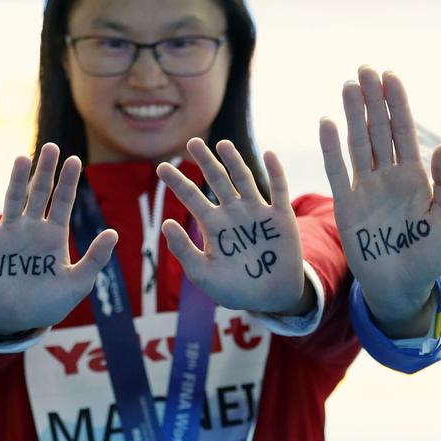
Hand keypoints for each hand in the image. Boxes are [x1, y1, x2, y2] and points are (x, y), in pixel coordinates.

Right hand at [0, 143, 117, 334]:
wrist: (15, 322)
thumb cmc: (48, 304)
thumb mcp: (77, 284)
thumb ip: (94, 259)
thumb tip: (113, 233)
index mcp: (54, 235)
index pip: (63, 201)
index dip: (68, 181)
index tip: (74, 160)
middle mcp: (31, 228)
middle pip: (39, 193)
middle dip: (45, 171)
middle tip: (51, 147)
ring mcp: (8, 234)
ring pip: (13, 200)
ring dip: (17, 180)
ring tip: (22, 158)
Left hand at [157, 138, 307, 313]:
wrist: (271, 299)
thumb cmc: (235, 288)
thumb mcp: (203, 274)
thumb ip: (184, 251)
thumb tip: (166, 223)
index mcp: (213, 225)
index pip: (191, 198)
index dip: (177, 183)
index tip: (160, 167)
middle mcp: (232, 213)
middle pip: (217, 181)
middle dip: (205, 162)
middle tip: (192, 142)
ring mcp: (257, 213)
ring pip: (244, 180)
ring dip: (234, 161)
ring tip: (222, 144)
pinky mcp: (280, 217)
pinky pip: (279, 190)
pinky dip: (275, 172)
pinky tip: (269, 154)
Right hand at [319, 67, 440, 335]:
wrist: (402, 288)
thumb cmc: (429, 257)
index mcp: (416, 178)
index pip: (405, 132)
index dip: (397, 104)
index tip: (391, 76)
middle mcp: (389, 177)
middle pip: (378, 130)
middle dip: (373, 100)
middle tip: (365, 69)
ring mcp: (366, 189)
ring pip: (358, 144)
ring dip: (353, 115)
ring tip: (348, 86)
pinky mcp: (347, 206)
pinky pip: (337, 172)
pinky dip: (331, 148)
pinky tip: (327, 123)